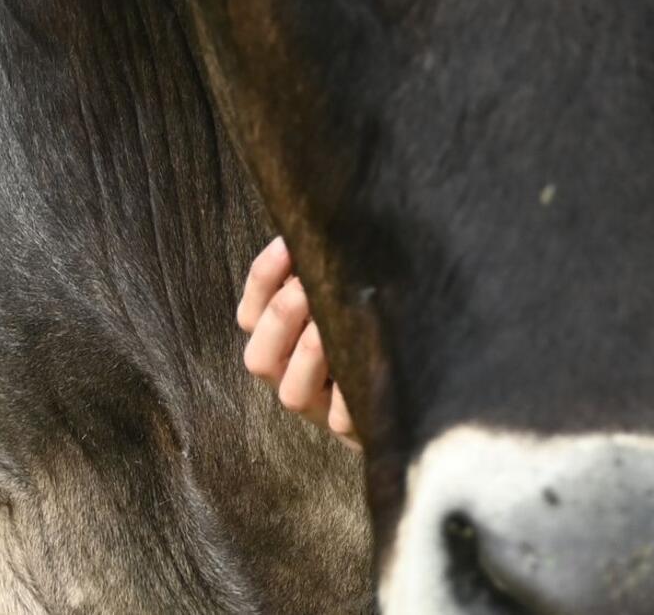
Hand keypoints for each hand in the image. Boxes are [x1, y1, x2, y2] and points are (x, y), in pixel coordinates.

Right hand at [237, 236, 357, 449]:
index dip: (264, 277)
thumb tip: (337, 225)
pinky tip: (370, 368)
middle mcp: (285, 376)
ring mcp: (315, 407)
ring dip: (311, 353)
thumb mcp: (342, 298)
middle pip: (260, 355)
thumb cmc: (366, 327)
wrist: (402, 390)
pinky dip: (350, 397)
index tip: (287, 242)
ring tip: (331, 325)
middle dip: (282, 316)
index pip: (251, 311)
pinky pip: (343, 418)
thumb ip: (326, 273)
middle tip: (308, 286)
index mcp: (275, 341)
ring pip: (292, 391)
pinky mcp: (348, 428)